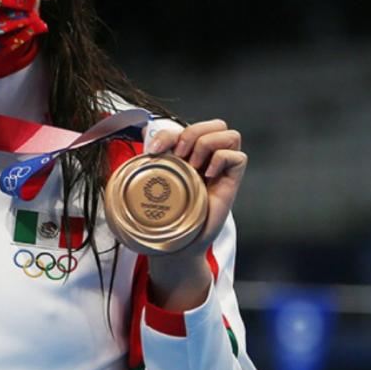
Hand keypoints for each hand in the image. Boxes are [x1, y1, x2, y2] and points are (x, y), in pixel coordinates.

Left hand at [142, 119, 247, 307]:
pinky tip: (208, 176)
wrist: (176, 245)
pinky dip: (223, 160)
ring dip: (208, 144)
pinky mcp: (232, 183)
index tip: (153, 150)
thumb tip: (131, 137)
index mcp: (186, 156)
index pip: (187, 127)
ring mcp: (220, 170)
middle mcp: (206, 160)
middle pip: (215, 124)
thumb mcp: (150, 185)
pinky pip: (239, 157)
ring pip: (230, 135)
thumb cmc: (164, 216)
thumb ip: (143, 164)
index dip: (170, 131)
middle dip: (195, 132)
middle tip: (180, 155)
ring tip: (194, 166)